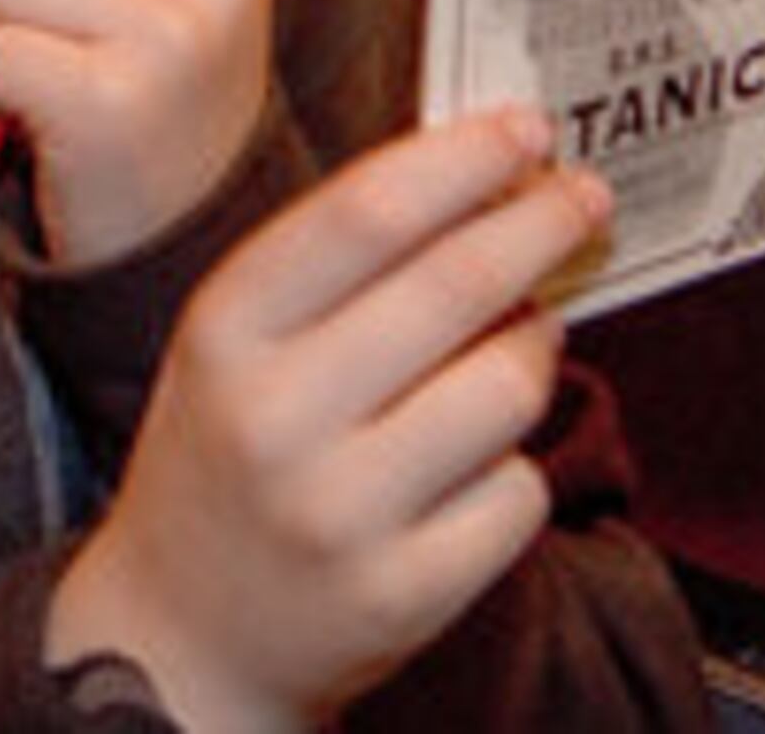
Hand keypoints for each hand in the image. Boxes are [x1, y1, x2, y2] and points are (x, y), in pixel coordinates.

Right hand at [44, 109, 609, 733]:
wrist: (182, 636)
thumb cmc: (227, 454)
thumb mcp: (236, 342)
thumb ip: (336, 263)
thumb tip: (488, 177)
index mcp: (224, 333)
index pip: (367, 213)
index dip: (463, 160)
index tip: (527, 128)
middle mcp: (274, 420)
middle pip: (455, 287)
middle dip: (537, 224)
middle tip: (582, 196)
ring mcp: (340, 515)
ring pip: (507, 389)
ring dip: (534, 349)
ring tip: (520, 342)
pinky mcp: (405, 594)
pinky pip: (518, 493)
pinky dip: (515, 465)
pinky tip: (477, 462)